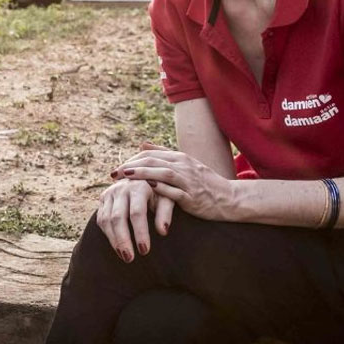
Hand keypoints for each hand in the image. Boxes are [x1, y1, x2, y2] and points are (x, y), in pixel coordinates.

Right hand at [97, 178, 175, 261]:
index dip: (140, 233)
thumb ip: (166, 213)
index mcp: (139, 186)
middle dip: (123, 240)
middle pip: (118, 218)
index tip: (145, 251)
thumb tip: (163, 231)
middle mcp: (121, 188)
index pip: (137, 213)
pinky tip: (117, 246)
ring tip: (124, 256)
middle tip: (130, 258)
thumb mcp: (167, 199)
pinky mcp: (102, 199)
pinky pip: (101, 219)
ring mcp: (109, 193)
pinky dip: (108, 234)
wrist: (144, 178)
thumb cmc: (159, 192)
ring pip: (106, 220)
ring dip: (114, 240)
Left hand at [113, 141, 235, 221]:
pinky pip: (175, 192)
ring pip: (163, 173)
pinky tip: (148, 189)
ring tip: (125, 177)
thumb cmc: (204, 182)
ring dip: (143, 174)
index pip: (151, 154)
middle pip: (154, 161)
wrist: (230, 198)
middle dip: (131, 166)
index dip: (132, 160)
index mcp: (181, 158)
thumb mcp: (185, 164)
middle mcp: (185, 167)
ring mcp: (189, 182)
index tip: (118, 169)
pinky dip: (161, 189)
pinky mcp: (193, 198)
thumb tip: (142, 144)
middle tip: (114, 173)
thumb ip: (163, 154)